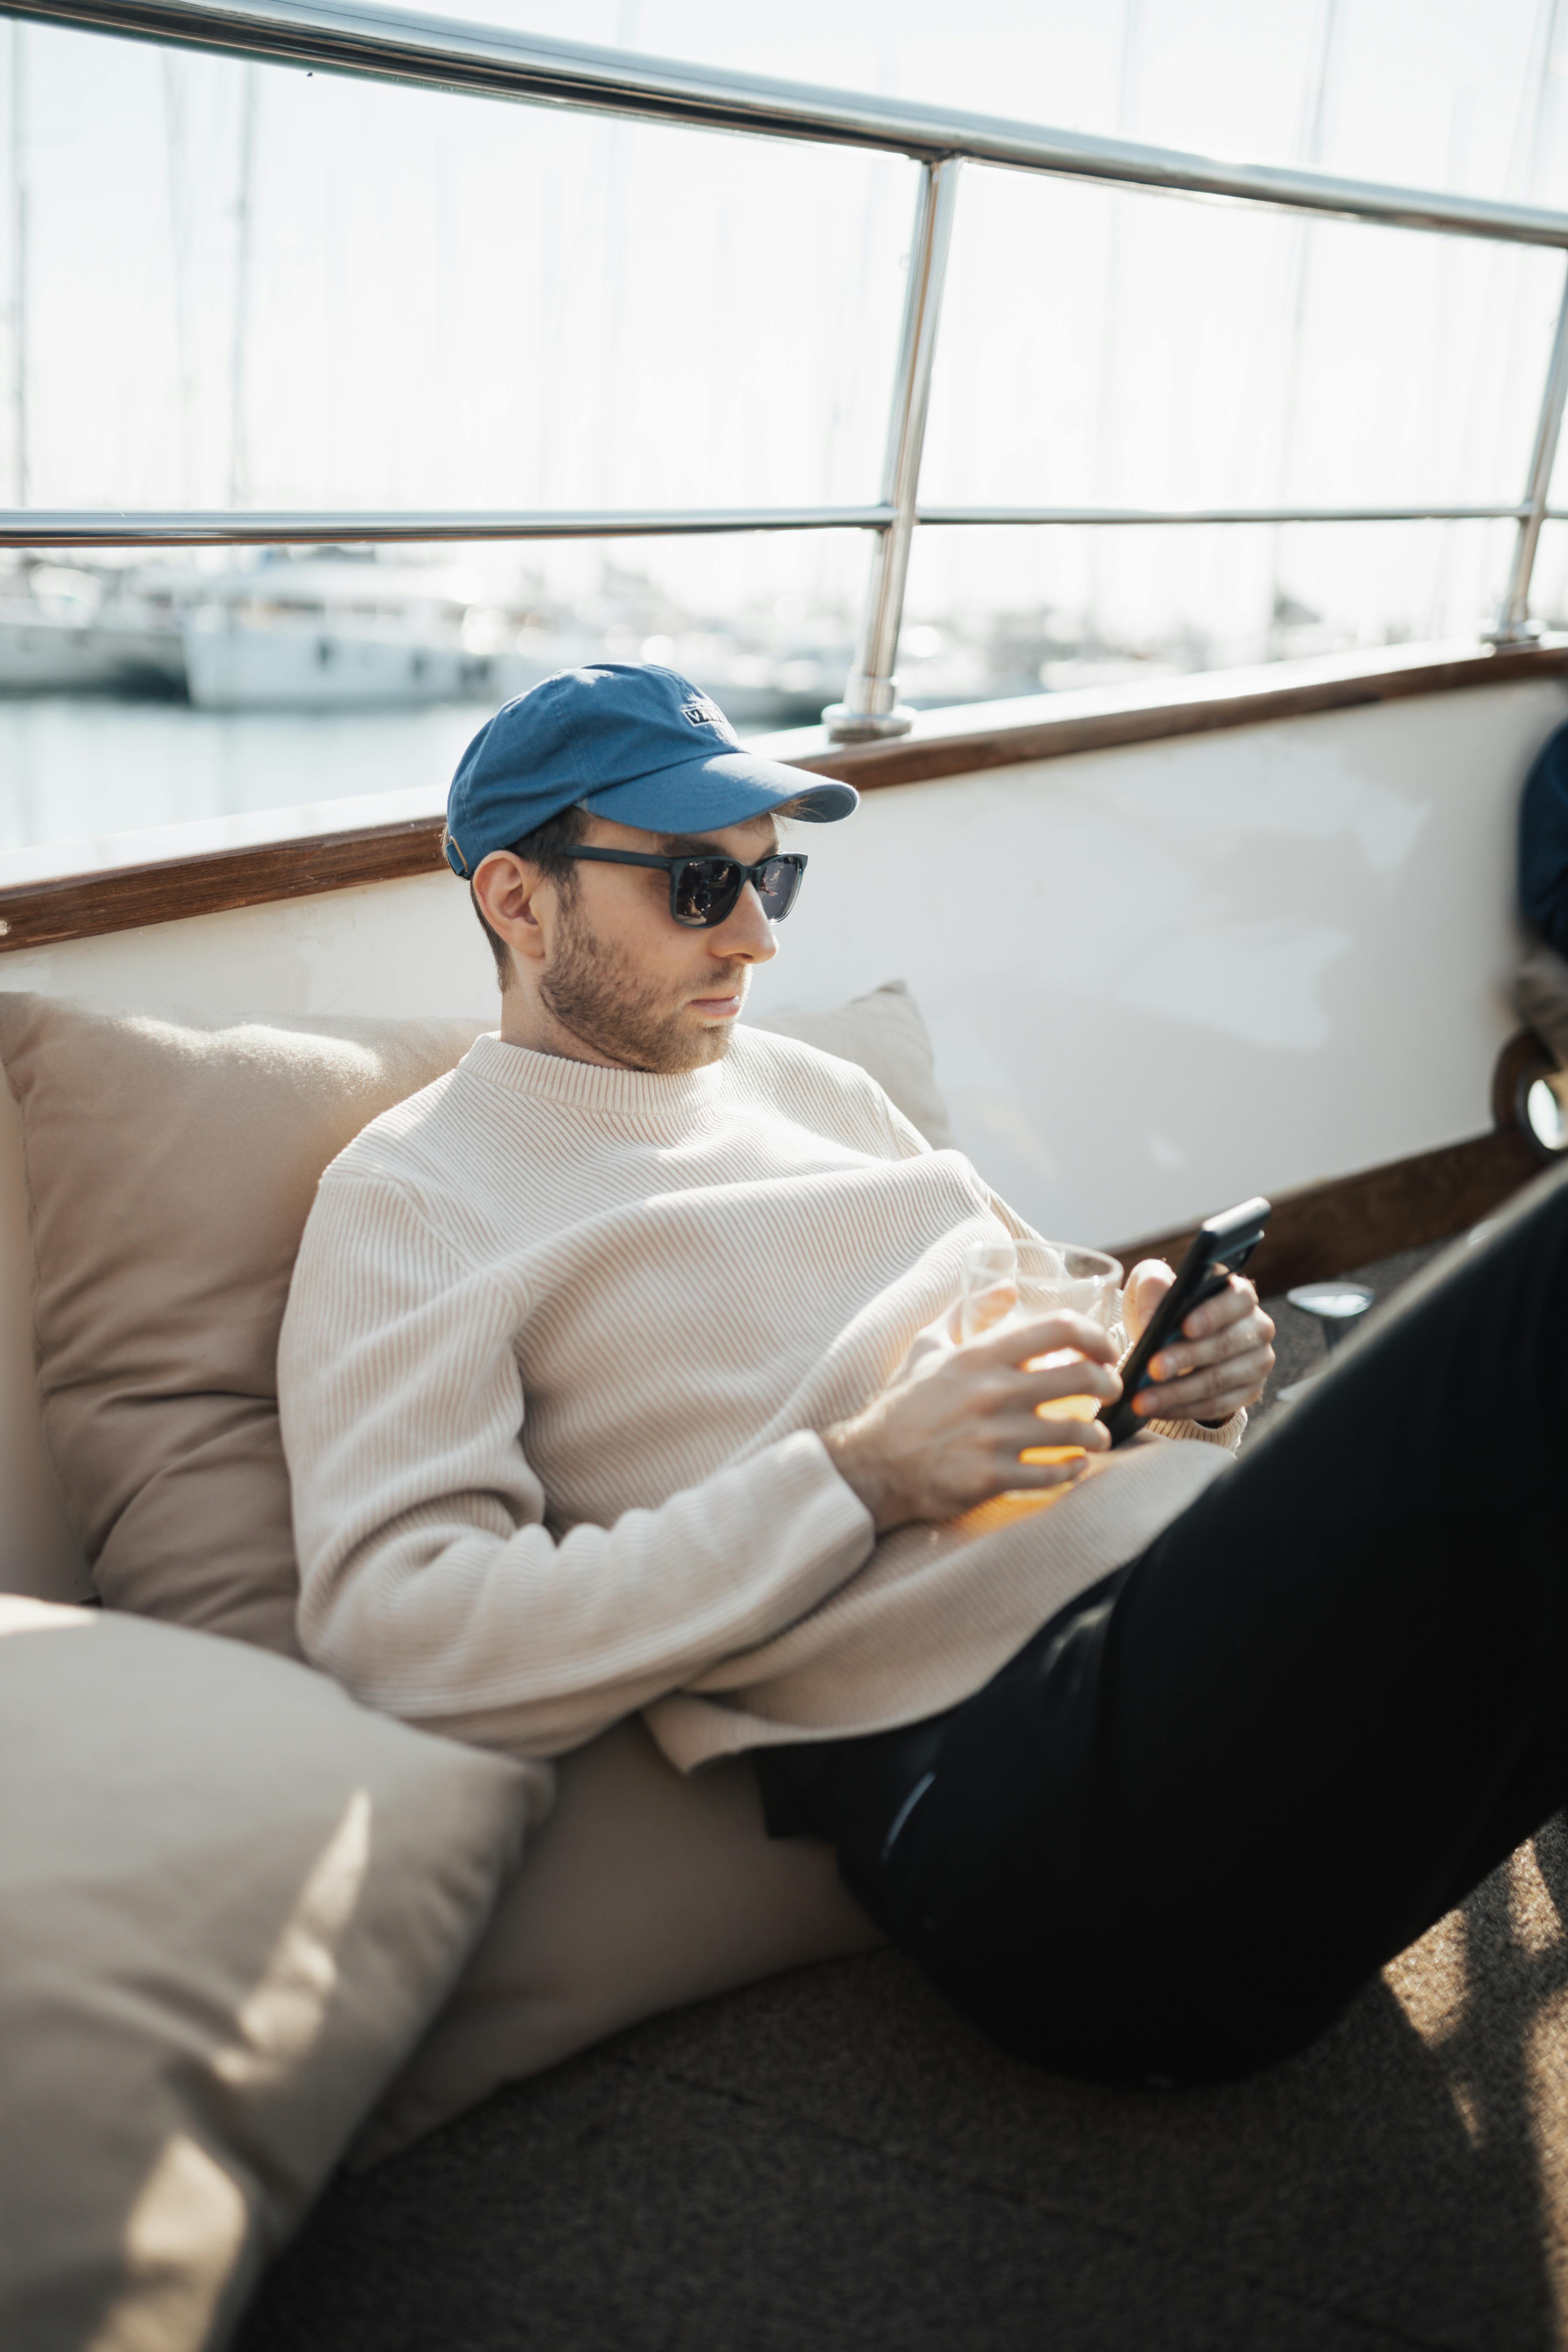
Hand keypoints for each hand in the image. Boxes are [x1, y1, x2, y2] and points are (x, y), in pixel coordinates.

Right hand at [823, 1311, 1122, 1534]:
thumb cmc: (905, 1403)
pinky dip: (1074, 1470)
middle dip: (1109, 1385)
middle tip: (1111, 1391)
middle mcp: (993, 1393)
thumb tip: (1009, 1286)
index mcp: (981, 1356)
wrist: (873, 1464)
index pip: (1059, 1330)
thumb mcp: (929, 1345)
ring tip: (1097, 1435)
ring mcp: (994, 1438)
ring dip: (1097, 1433)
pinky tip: (1076, 1465)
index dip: (1096, 1336)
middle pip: (1081, 1378)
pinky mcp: (992, 1478)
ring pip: (1076, 1431)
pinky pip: (1053, 1474)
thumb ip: (969, 1311)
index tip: (1106, 1350)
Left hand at [1122, 1258, 1275, 1426]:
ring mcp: (1257, 1362)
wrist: (1174, 1340)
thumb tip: (1150, 1320)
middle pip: (1224, 1344)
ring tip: (1143, 1399)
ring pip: (1219, 1380)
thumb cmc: (1168, 1307)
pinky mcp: (1249, 1392)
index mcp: (1240, 1295)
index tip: (1185, 1327)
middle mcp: (1258, 1327)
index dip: (1212, 1314)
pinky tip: (1157, 1410)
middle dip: (1185, 1358)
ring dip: (1178, 1392)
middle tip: (1153, 1368)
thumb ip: (1152, 1289)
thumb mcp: (1154, 1285)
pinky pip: (1217, 1405)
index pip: (1237, 1300)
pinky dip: (1183, 1409)